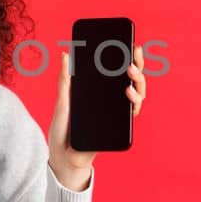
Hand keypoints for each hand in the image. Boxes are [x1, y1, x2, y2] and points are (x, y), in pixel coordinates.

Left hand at [47, 47, 147, 190]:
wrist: (64, 156)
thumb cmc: (62, 129)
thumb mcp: (62, 101)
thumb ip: (65, 80)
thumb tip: (65, 54)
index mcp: (99, 91)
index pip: (117, 71)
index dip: (127, 58)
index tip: (130, 45)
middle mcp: (111, 101)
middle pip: (132, 81)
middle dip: (137, 66)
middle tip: (132, 57)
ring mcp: (116, 113)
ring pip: (137, 95)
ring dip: (138, 83)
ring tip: (129, 74)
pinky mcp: (119, 127)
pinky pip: (131, 113)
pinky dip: (134, 102)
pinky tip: (128, 94)